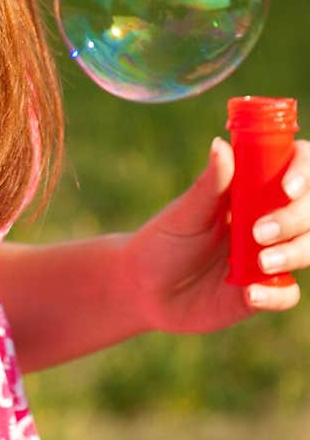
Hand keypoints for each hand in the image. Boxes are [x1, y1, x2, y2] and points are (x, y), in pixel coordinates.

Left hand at [122, 137, 309, 333]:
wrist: (146, 290)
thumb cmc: (163, 241)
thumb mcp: (185, 213)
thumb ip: (209, 184)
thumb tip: (221, 145)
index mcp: (251, 190)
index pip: (295, 169)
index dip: (302, 172)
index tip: (287, 188)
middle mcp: (268, 219)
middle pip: (309, 210)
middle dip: (295, 218)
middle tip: (259, 231)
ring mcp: (270, 254)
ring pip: (308, 247)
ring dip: (293, 253)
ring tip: (260, 263)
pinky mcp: (264, 290)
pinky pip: (288, 293)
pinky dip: (276, 294)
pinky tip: (250, 294)